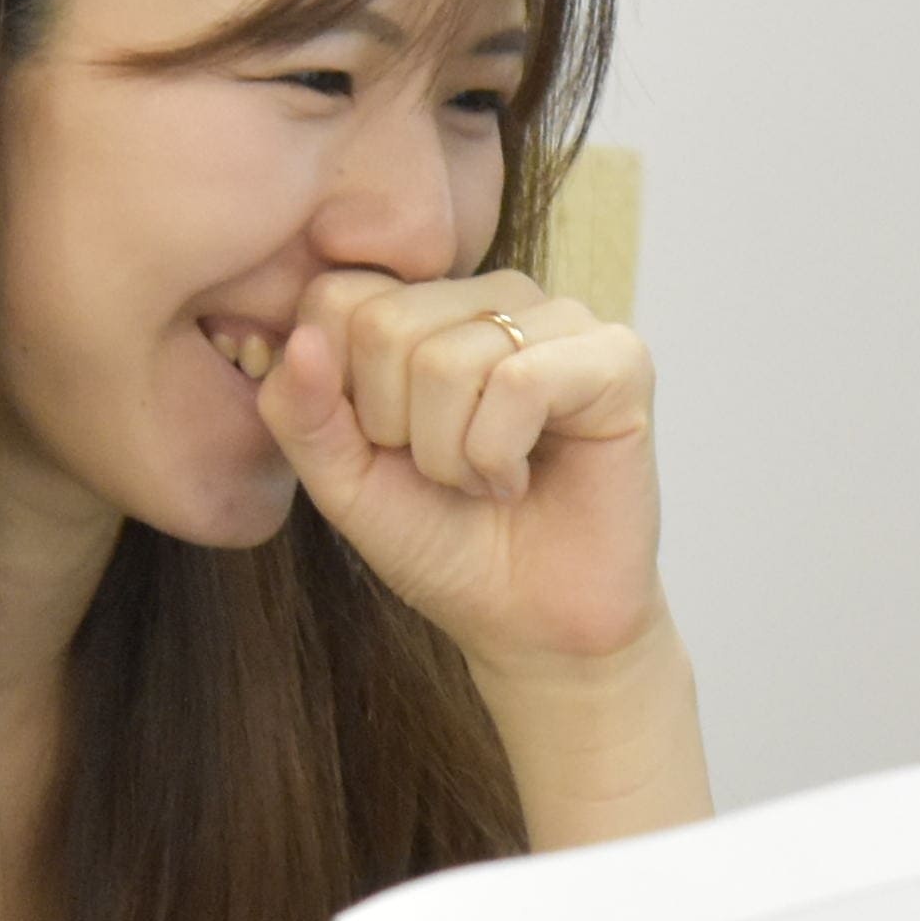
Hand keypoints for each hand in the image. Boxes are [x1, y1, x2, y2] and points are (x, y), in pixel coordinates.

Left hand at [255, 264, 663, 675]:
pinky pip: (521, 383)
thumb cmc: (442, 543)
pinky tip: (520, 480)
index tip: (388, 447)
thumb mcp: (342, 480)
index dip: (341, 397)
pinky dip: (500, 457)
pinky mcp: (618, 357)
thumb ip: (300, 411)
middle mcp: (493, 296)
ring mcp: (560, 318)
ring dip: (451, 456)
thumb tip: (300, 340)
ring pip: (449, 360)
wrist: (532, 624)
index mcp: (426, 305)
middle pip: (386, 327)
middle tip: (445, 472)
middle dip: (398, 431)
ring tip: (485, 481)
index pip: (337, 297)